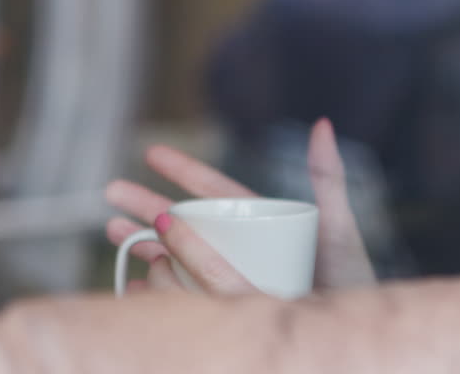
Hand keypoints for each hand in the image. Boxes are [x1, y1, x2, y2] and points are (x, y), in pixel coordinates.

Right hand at [106, 118, 376, 294]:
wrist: (346, 336)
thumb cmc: (350, 280)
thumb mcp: (337, 227)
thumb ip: (328, 176)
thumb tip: (323, 123)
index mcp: (262, 223)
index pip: (215, 191)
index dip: (184, 170)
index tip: (151, 152)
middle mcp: (241, 248)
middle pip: (185, 220)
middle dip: (147, 205)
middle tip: (110, 191)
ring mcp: (229, 279)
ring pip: (176, 256)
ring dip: (142, 242)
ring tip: (109, 229)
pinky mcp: (223, 311)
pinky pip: (182, 298)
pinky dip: (156, 291)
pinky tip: (134, 285)